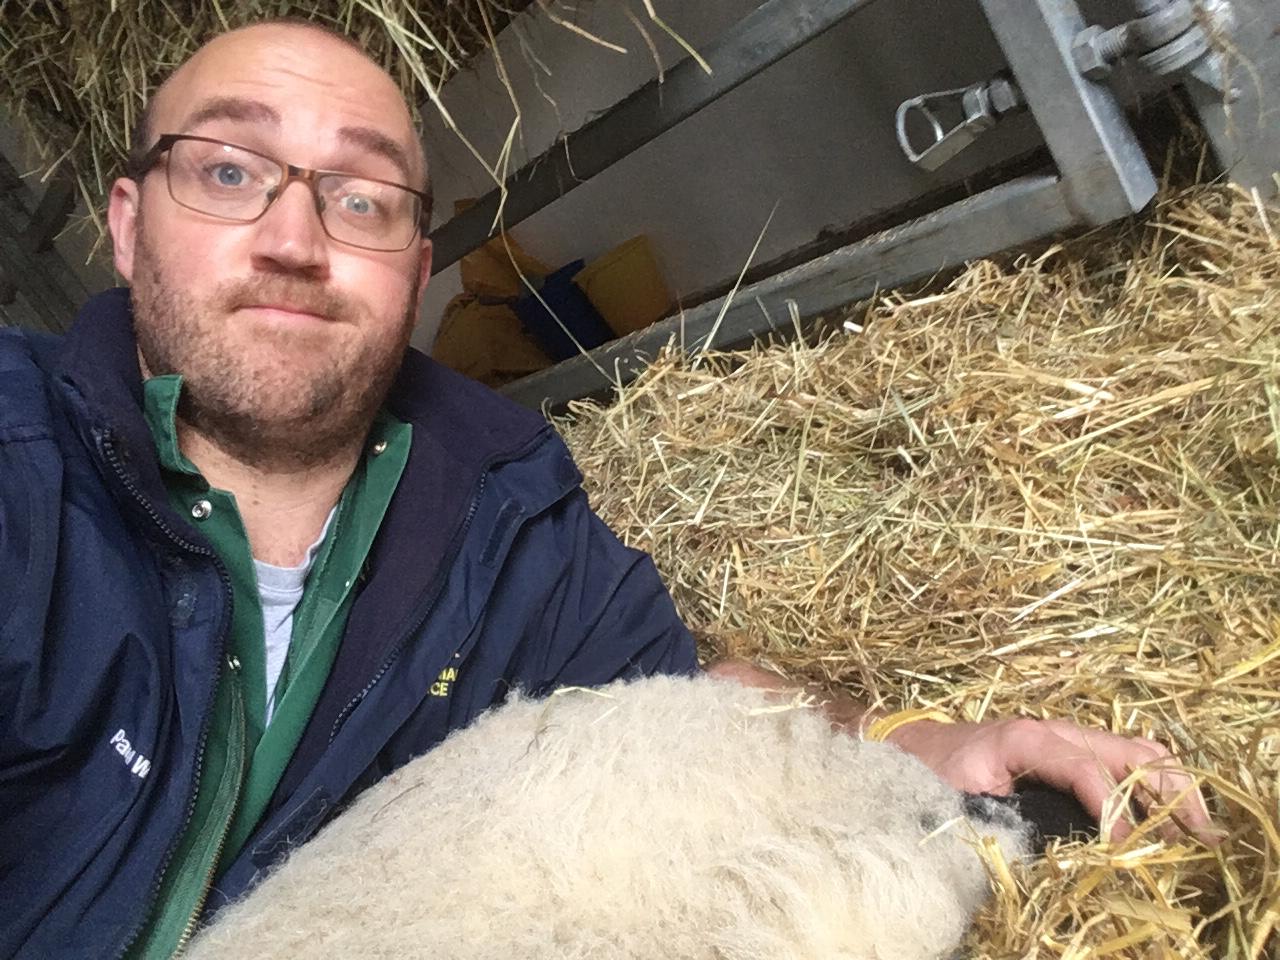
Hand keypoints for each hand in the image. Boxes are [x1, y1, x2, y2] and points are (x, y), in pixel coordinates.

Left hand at [888, 716, 1218, 843]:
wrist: (910, 747)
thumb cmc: (929, 773)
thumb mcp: (957, 801)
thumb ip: (1000, 821)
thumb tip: (1048, 850)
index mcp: (1025, 739)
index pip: (1084, 769)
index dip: (1109, 810)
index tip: (1122, 851)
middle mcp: (1053, 731)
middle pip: (1129, 751)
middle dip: (1168, 792)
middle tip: (1198, 837)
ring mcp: (1065, 738)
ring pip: (1135, 752)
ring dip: (1171, 788)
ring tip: (1199, 830)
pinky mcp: (1067, 753)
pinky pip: (1122, 761)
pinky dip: (1154, 786)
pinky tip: (1171, 818)